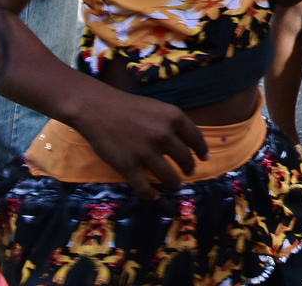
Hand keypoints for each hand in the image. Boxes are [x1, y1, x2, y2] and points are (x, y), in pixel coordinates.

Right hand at [79, 93, 208, 199]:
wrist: (97, 109)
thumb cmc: (127, 106)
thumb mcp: (158, 108)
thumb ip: (172, 123)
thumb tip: (185, 141)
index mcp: (174, 117)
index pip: (196, 138)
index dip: (202, 150)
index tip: (205, 158)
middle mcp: (164, 135)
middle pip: (184, 159)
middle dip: (188, 168)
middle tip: (189, 172)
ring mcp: (146, 152)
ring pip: (169, 176)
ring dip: (174, 183)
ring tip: (175, 184)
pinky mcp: (128, 166)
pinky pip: (144, 188)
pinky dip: (151, 195)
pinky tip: (154, 196)